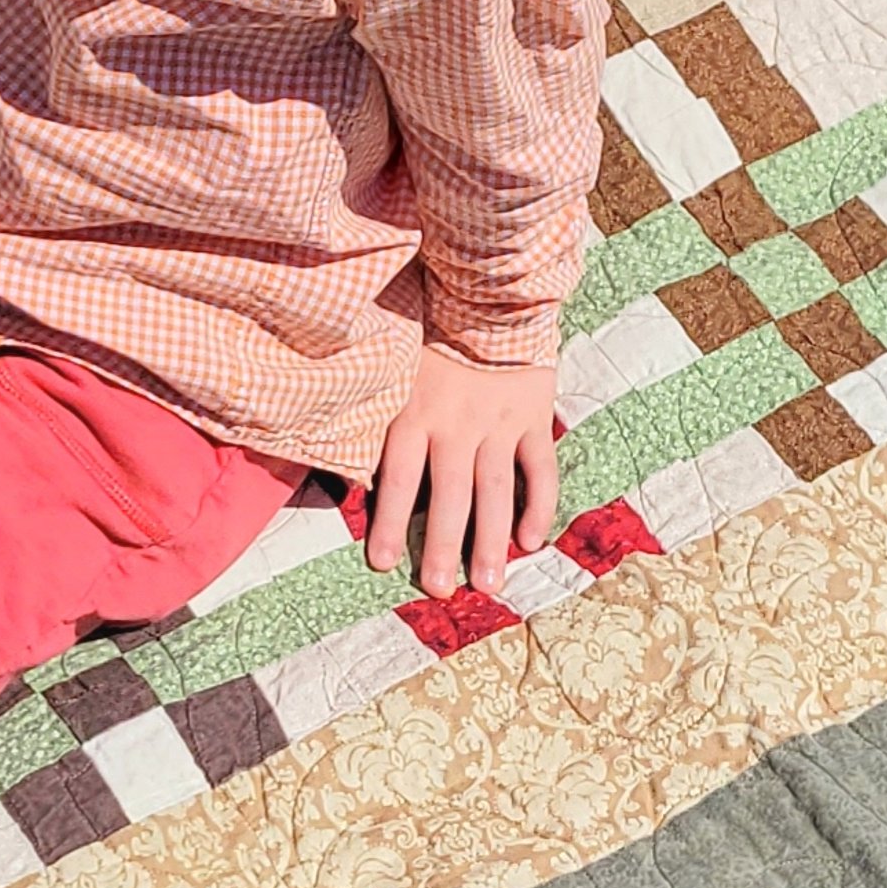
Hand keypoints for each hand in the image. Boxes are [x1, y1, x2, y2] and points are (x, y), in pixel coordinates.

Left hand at [366, 342, 561, 596]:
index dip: (391, 522)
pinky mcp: (534, 418)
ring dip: (490, 540)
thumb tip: (346, 467)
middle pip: (450, 495)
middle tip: (439, 590)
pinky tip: (529, 541)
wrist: (489, 297)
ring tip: (487, 584)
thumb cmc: (431, 337)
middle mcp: (457, 425)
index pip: (400, 479)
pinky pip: (540, 469)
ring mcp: (499, 424)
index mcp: (416, 414)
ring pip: (495, 491)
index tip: (383, 563)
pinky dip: (538, 506)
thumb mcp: (395, 372)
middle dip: (444, 547)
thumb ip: (380, 418)